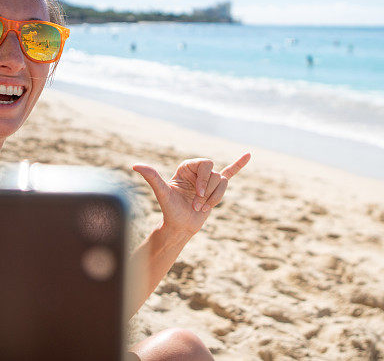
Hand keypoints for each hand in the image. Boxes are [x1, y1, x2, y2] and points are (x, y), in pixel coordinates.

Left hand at [133, 153, 250, 234]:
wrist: (180, 227)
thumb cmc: (170, 211)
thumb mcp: (163, 193)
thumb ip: (152, 177)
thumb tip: (135, 165)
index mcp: (187, 168)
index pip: (206, 164)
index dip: (205, 180)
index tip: (197, 195)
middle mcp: (198, 172)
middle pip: (215, 174)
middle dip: (209, 191)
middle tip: (198, 204)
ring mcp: (208, 180)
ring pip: (222, 183)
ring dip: (214, 198)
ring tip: (202, 207)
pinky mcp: (215, 189)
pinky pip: (230, 173)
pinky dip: (238, 164)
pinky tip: (248, 155)